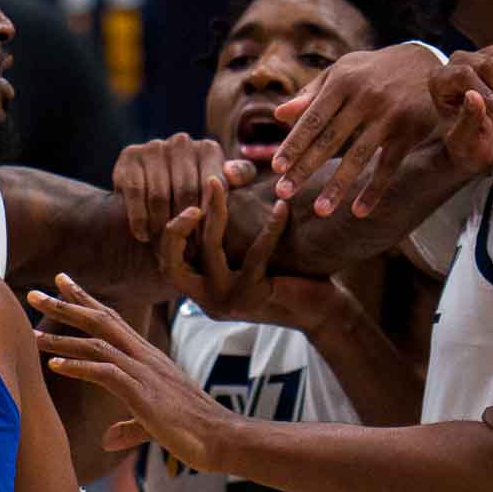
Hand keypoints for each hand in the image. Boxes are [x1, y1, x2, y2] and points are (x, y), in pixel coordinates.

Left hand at [30, 274, 236, 471]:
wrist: (222, 438)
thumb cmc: (193, 431)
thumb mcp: (153, 425)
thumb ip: (128, 428)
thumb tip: (108, 439)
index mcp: (148, 357)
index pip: (113, 320)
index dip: (87, 301)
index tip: (63, 284)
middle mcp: (144, 357)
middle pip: (101, 321)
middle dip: (67, 306)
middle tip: (35, 294)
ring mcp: (144, 372)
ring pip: (97, 344)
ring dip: (63, 338)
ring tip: (33, 334)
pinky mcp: (143, 392)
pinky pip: (105, 372)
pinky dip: (78, 367)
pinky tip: (55, 366)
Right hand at [110, 133, 254, 242]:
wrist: (152, 187)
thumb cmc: (195, 195)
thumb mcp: (220, 189)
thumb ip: (238, 178)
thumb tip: (232, 174)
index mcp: (209, 149)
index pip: (212, 187)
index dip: (208, 218)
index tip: (205, 243)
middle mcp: (182, 142)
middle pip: (186, 191)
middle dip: (186, 225)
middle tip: (186, 254)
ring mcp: (154, 146)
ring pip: (160, 195)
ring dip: (161, 225)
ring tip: (165, 249)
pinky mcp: (130, 155)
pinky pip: (135, 192)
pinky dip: (139, 216)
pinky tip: (143, 235)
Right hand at [159, 178, 347, 332]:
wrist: (323, 313)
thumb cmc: (289, 277)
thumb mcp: (252, 254)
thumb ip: (230, 232)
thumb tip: (222, 178)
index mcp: (202, 291)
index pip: (168, 263)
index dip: (172, 233)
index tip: (191, 204)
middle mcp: (208, 301)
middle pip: (176, 260)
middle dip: (183, 220)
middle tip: (204, 185)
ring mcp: (227, 302)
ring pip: (211, 251)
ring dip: (216, 213)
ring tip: (222, 184)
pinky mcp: (253, 298)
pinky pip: (256, 255)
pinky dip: (269, 227)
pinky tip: (281, 207)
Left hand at [268, 42, 444, 215]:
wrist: (426, 62)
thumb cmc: (372, 71)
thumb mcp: (342, 73)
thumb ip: (310, 95)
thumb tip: (278, 115)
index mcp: (342, 82)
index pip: (312, 118)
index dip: (294, 144)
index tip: (276, 167)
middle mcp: (364, 97)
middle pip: (329, 139)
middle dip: (305, 168)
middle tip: (283, 193)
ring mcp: (389, 115)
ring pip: (359, 156)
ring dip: (338, 186)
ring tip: (320, 211)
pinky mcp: (410, 130)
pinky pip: (388, 165)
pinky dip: (374, 190)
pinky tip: (358, 211)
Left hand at [430, 37, 492, 173]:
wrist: (485, 144)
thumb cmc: (470, 146)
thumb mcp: (465, 142)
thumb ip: (467, 121)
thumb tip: (473, 96)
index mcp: (440, 81)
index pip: (465, 74)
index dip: (489, 95)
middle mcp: (456, 63)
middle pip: (489, 63)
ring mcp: (479, 54)